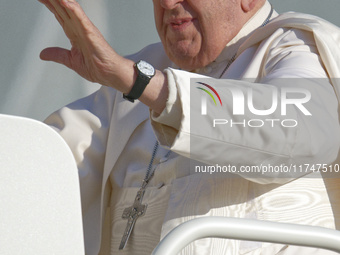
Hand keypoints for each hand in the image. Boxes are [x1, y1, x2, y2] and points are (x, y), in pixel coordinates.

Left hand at [39, 0, 167, 112]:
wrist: (110, 74)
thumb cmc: (96, 67)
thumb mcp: (71, 61)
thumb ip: (57, 55)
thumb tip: (42, 54)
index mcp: (75, 33)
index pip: (60, 15)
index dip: (50, 5)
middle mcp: (79, 28)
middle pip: (63, 8)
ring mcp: (85, 29)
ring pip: (70, 9)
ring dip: (61, 0)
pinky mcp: (92, 33)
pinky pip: (81, 19)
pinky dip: (73, 9)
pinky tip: (65, 1)